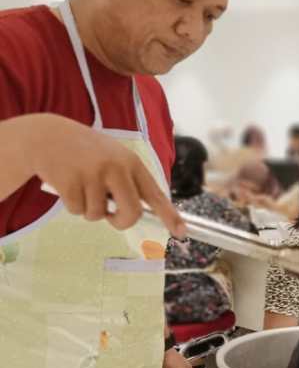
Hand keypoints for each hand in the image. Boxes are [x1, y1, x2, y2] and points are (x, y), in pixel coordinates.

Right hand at [29, 114, 185, 237]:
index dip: (169, 215)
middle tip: (111, 217)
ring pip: (99, 215)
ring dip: (89, 210)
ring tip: (82, 188)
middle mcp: (116, 167)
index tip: (181, 232)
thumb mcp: (113, 158)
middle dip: (121, 222)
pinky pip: (77, 210)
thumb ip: (128, 182)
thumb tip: (137, 214)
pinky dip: (72, 205)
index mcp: (131, 163)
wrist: (48, 135)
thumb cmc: (86, 152)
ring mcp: (93, 174)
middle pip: (132, 213)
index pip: (155, 194)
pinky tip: (67, 186)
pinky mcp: (71, 181)